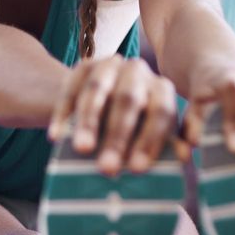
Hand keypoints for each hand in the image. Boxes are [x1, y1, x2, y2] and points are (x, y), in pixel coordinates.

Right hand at [47, 55, 179, 175]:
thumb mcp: (150, 135)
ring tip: (82, 149)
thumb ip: (163, 148)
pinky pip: (70, 90)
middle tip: (107, 167)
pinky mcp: (83, 67)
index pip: (160, 112)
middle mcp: (138, 72)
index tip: (136, 168)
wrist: (104, 102)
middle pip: (127, 99)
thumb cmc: (133, 128)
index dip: (149, 139)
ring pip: (96, 90)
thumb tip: (179, 161)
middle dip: (117, 135)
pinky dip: (62, 114)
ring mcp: (109, 66)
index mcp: (161, 89)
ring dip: (88, 122)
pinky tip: (56, 136)